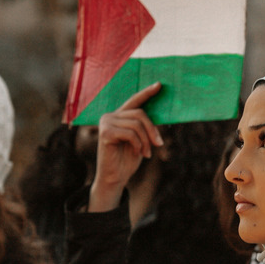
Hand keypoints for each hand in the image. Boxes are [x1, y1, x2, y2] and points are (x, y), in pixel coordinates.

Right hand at [88, 82, 163, 212]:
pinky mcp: (105, 132)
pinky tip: (138, 153)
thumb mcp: (141, 140)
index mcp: (119, 116)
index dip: (147, 93)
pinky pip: (130, 134)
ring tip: (147, 153)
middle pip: (140, 113)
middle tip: (159, 144)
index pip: (134, 100)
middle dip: (152, 129)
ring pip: (137, 124)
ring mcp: (106, 122)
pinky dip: (138, 144)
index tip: (159, 85)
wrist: (115, 178)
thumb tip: (159, 115)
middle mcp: (110, 116)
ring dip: (146, 140)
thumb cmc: (127, 160)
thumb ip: (145, 127)